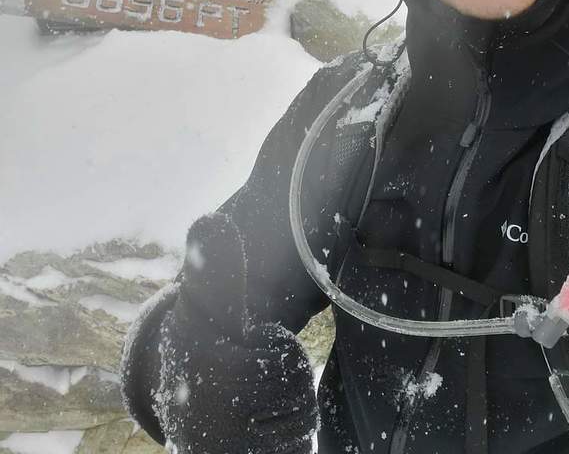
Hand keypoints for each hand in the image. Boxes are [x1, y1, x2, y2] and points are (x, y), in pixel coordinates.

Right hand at [154, 213, 317, 453]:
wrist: (187, 421)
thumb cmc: (200, 355)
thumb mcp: (203, 310)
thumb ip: (211, 270)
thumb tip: (212, 220)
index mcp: (205, 372)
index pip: (287, 363)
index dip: (275, 349)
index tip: (244, 349)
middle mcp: (208, 421)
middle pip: (296, 392)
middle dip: (282, 378)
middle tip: (249, 379)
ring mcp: (227, 451)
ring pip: (299, 423)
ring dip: (286, 411)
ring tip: (253, 407)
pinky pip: (295, 450)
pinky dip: (287, 443)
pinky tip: (262, 436)